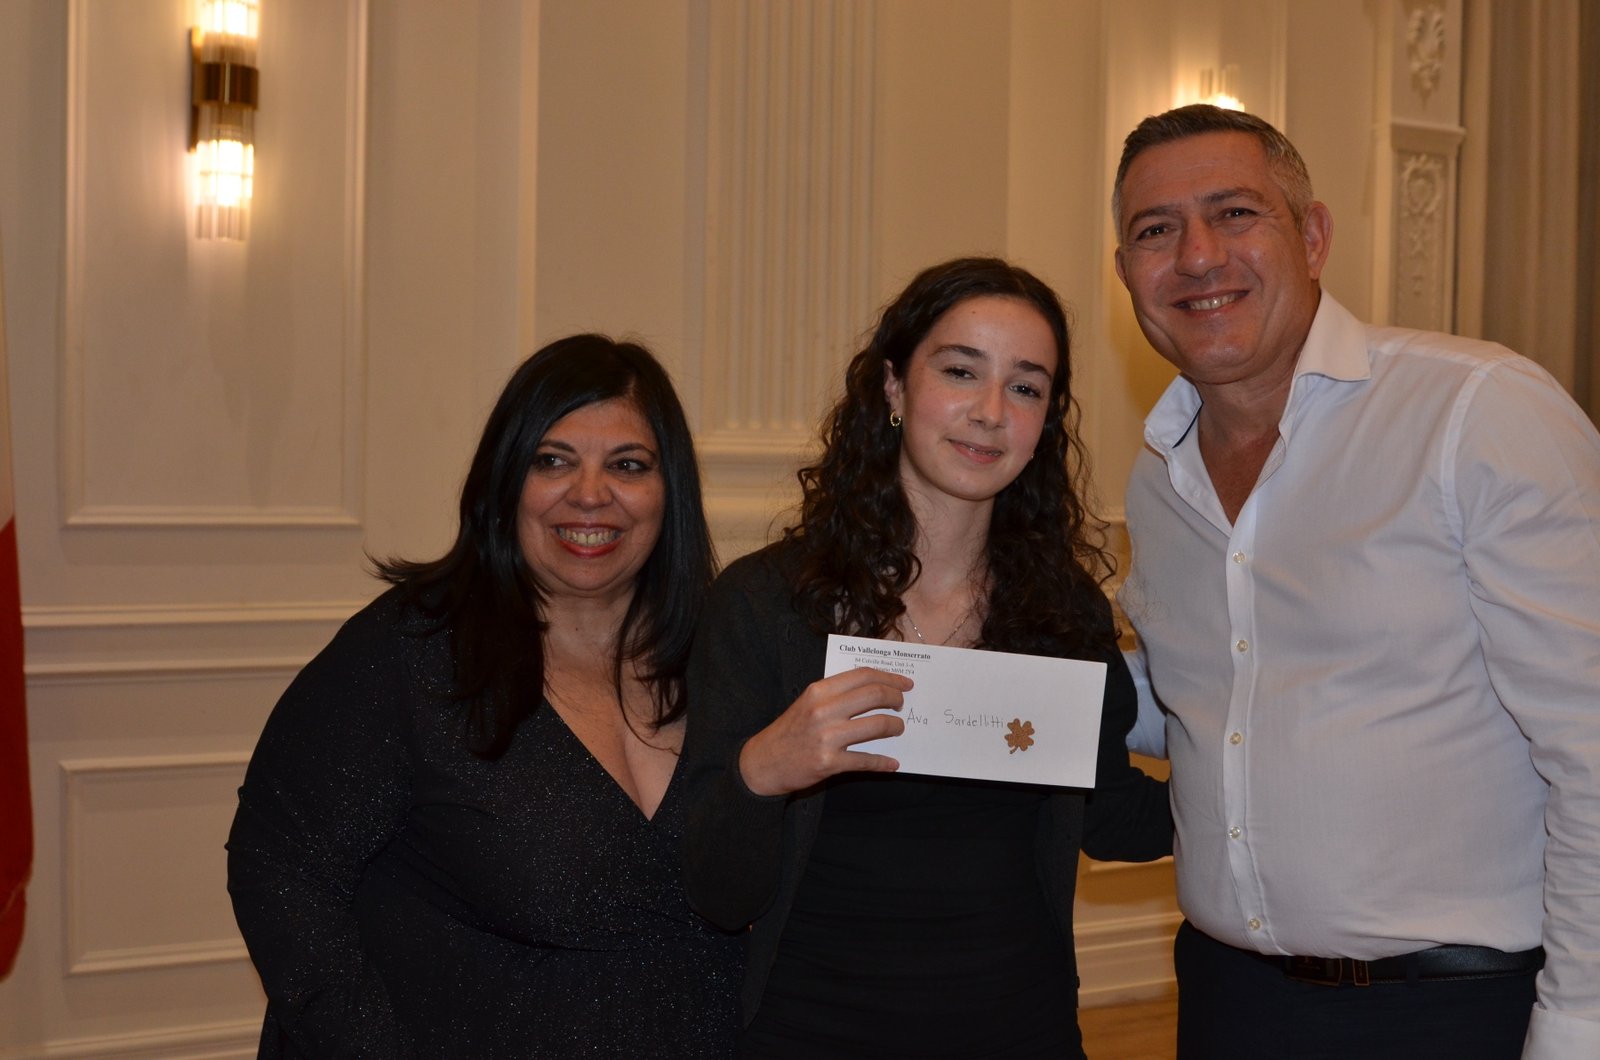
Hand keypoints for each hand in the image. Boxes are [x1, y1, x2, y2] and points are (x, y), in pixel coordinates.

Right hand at [738, 667, 911, 795]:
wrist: (763, 763)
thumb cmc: (790, 731)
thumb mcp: (808, 703)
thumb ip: (836, 695)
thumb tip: (874, 691)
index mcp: (818, 691)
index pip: (862, 675)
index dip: (889, 677)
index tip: (905, 683)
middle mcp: (823, 710)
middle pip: (874, 695)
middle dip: (895, 699)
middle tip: (901, 705)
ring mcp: (827, 737)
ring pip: (877, 725)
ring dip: (895, 727)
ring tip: (897, 729)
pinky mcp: (829, 762)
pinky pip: (866, 760)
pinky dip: (883, 762)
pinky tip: (891, 762)